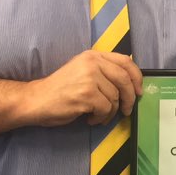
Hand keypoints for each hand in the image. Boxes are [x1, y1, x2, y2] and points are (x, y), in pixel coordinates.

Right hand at [23, 50, 140, 126]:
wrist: (36, 100)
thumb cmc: (60, 89)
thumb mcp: (82, 71)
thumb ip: (103, 71)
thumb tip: (130, 83)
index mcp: (93, 55)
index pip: (125, 62)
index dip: (137, 77)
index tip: (139, 90)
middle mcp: (92, 63)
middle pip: (124, 80)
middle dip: (130, 98)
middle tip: (128, 110)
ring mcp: (89, 78)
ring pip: (115, 98)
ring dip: (110, 112)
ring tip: (98, 116)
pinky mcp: (86, 94)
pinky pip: (106, 109)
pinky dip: (101, 118)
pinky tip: (90, 119)